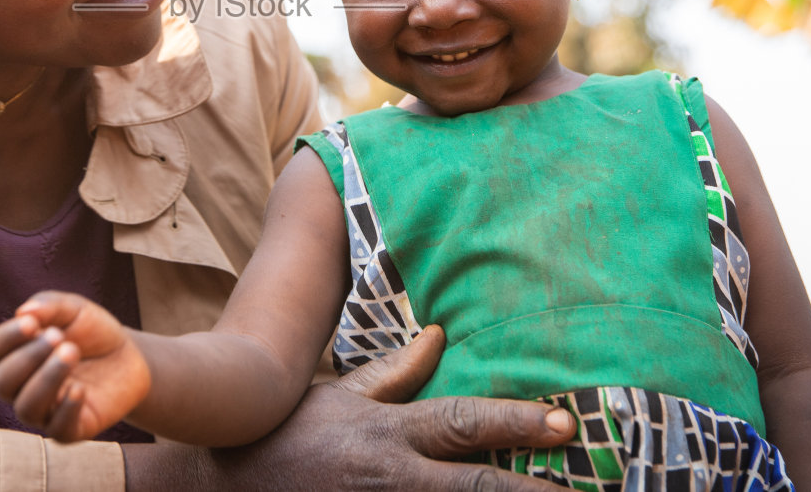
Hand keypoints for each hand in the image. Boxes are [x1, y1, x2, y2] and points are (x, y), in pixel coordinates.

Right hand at [0, 290, 150, 440]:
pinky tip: (80, 389)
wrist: (128, 355)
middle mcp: (22, 387)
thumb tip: (22, 312)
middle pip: (2, 382)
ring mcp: (45, 411)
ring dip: (46, 380)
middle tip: (57, 337)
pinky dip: (66, 410)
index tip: (31, 324)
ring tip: (71, 353)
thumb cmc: (92, 331)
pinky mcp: (70, 429)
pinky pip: (58, 430)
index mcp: (16, 354)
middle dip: (27, 358)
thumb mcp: (74, 309)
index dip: (7, 338)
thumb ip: (48, 306)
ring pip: (26, 408)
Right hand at [124, 326, 576, 490]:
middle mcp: (392, 477)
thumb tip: (441, 335)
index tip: (567, 423)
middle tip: (589, 490)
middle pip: (477, 488)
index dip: (517, 422)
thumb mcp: (339, 396)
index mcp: (387, 433)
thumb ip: (395, 373)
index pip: (463, 423)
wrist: (220, 486)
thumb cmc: (285, 435)